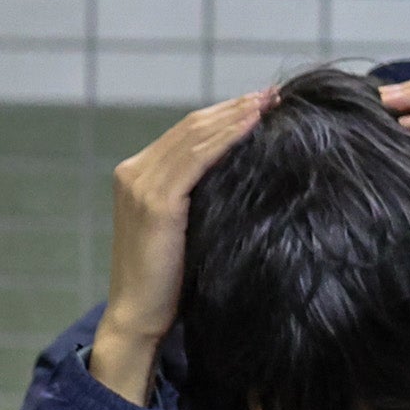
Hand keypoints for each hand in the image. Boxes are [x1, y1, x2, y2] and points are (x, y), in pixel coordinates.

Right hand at [90, 90, 267, 403]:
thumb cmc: (173, 281)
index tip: (264, 103)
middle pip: (192, 127)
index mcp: (139, 175)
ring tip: (271, 101)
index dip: (226, 115)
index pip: (187, 134)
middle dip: (235, 108)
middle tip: (275, 93)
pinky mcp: (154, 201)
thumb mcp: (188, 228)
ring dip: (236, 115)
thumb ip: (202, 198)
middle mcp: (134, 172)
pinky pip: (195, 159)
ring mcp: (140, 184)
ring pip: (195, 136)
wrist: (139, 316)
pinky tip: (252, 123)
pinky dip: (226, 136)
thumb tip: (249, 175)